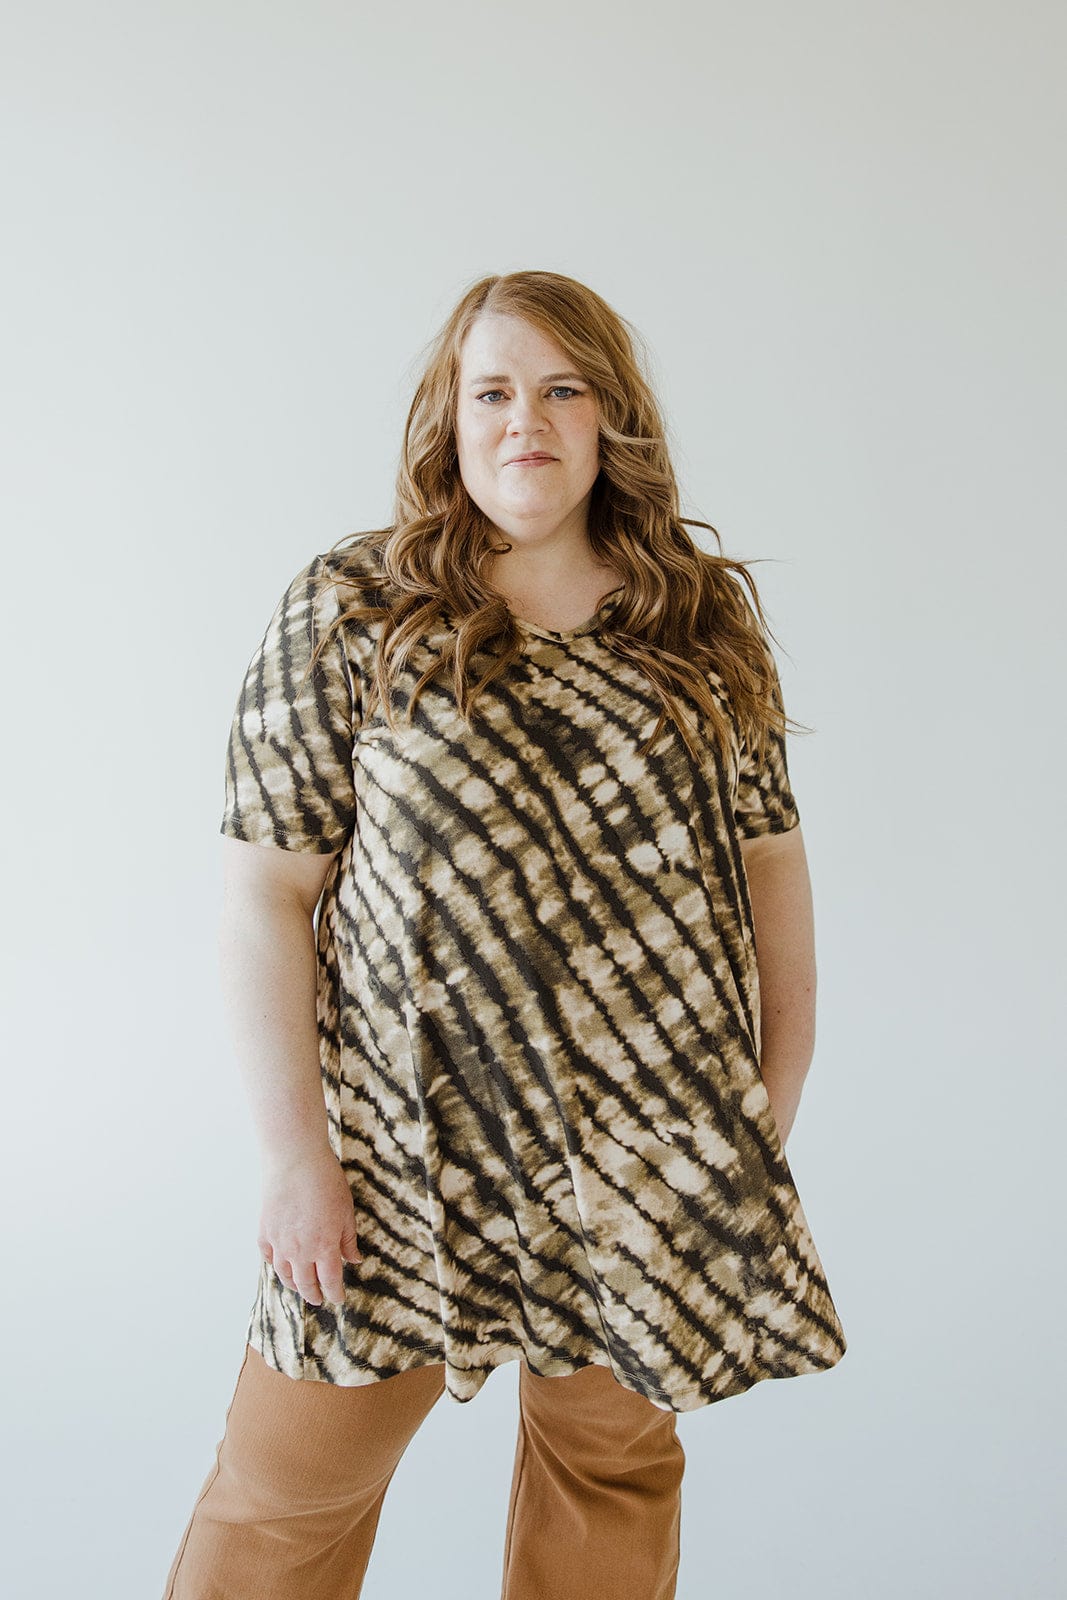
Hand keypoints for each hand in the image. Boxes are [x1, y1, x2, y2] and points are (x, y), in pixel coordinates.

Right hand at [256, 1145, 363, 1305]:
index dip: (335, 1294)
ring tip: (299, 1287)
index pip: (330, 1282)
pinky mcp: (265, 1231)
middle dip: (314, 1295)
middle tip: (319, 1299)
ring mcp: (279, 1243)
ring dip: (293, 1284)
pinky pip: (268, 1256)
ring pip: (285, 1274)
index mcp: (324, 1247)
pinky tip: (280, 1264)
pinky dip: (275, 1264)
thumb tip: (353, 1259)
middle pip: (306, 1284)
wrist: (295, 1160)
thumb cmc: (325, 1181)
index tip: (339, 1299)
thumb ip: (348, 1239)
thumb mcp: (346, 1210)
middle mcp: (300, 1251)